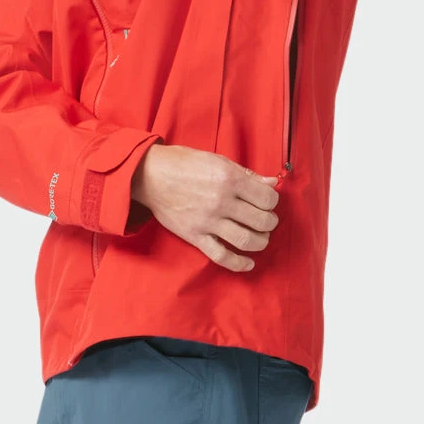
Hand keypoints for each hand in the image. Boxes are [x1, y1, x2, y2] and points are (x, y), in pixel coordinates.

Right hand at [131, 144, 281, 272]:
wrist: (150, 175)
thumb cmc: (184, 163)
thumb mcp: (217, 160)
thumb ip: (246, 174)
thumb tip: (271, 183)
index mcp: (229, 178)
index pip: (267, 198)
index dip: (273, 202)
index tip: (268, 202)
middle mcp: (221, 201)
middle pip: (261, 221)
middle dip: (270, 222)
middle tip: (266, 220)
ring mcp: (208, 221)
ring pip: (246, 240)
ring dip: (261, 242)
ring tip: (261, 238)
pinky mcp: (195, 236)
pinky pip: (221, 256)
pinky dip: (238, 264)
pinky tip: (248, 263)